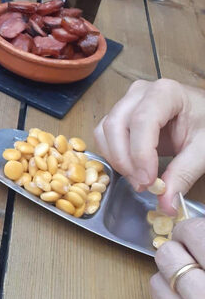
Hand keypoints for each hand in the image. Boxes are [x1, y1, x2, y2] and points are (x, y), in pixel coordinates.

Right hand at [94, 79, 204, 213]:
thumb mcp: (202, 151)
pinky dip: (113, 156)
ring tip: (139, 179)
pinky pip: (104, 135)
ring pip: (105, 131)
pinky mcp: (120, 114)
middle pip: (116, 125)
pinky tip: (132, 170)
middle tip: (143, 186)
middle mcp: (140, 92)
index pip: (142, 121)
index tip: (149, 182)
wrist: (202, 116)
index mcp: (165, 92)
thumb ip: (183, 175)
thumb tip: (165, 205)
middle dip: (125, 160)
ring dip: (117, 160)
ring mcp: (127, 101)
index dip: (141, 154)